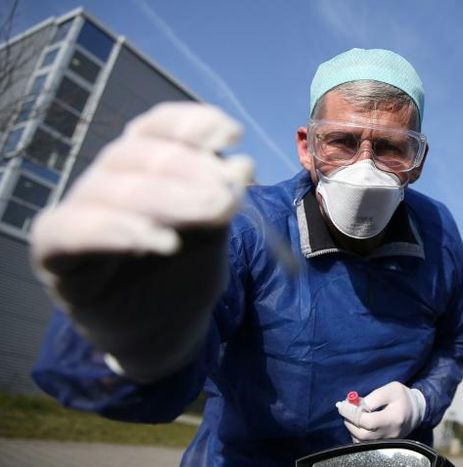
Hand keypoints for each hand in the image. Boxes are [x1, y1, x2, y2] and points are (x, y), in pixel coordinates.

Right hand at [31, 102, 250, 271]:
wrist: (165, 329)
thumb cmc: (185, 271)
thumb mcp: (214, 234)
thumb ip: (221, 200)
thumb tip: (241, 164)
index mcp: (144, 165)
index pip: (156, 127)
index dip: (190, 124)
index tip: (232, 136)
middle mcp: (108, 180)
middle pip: (137, 155)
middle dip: (189, 170)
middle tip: (228, 197)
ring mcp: (79, 214)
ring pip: (109, 190)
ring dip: (163, 199)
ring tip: (208, 215)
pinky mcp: (55, 255)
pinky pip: (69, 232)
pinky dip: (113, 232)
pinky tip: (157, 242)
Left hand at [336, 381, 425, 440]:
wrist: (416, 411)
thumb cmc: (402, 396)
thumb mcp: (390, 389)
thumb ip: (373, 397)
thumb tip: (354, 405)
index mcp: (393, 418)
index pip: (368, 421)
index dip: (352, 413)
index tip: (342, 405)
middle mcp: (390, 433)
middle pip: (363, 435)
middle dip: (349, 422)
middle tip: (345, 410)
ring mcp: (387, 441)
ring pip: (362, 441)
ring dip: (352, 429)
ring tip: (351, 415)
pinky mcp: (384, 444)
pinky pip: (365, 443)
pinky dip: (357, 434)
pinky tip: (357, 424)